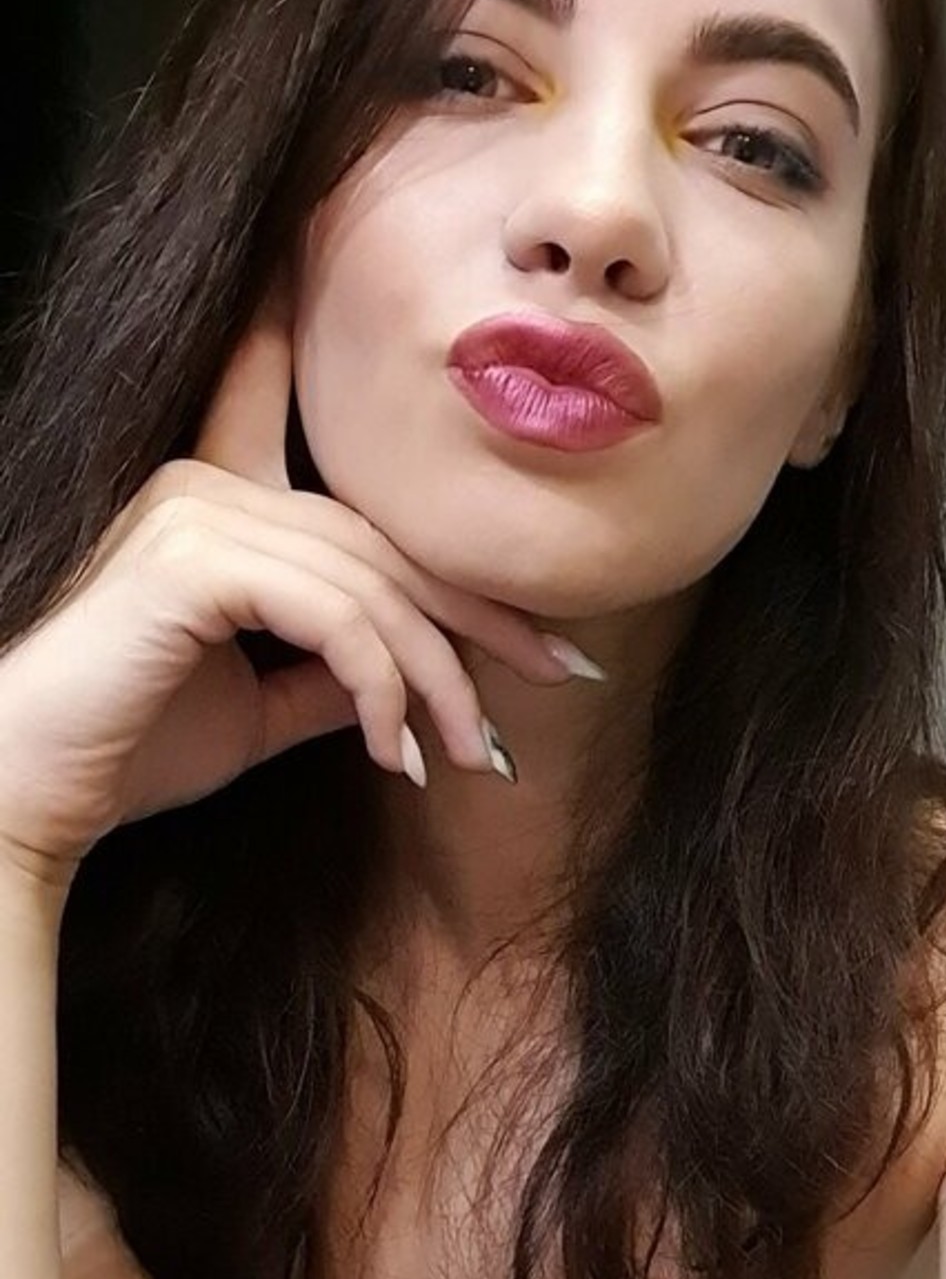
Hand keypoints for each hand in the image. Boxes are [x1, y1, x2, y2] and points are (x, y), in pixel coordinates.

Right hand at [0, 284, 576, 891]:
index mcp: (222, 498)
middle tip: (560, 673)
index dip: (443, 516)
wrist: (31, 794)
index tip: (533, 583)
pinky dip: (380, 687)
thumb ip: (334, 675)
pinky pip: (332, 617)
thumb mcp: (261, 708)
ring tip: (471, 752)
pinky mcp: (193, 560)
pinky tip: (395, 754)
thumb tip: (413, 681)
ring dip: (438, 677)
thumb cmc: (129, 749)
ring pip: (372, 586)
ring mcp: (198, 513)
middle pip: (388, 546)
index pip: (353, 486)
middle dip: (484, 617)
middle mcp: (210, 485)